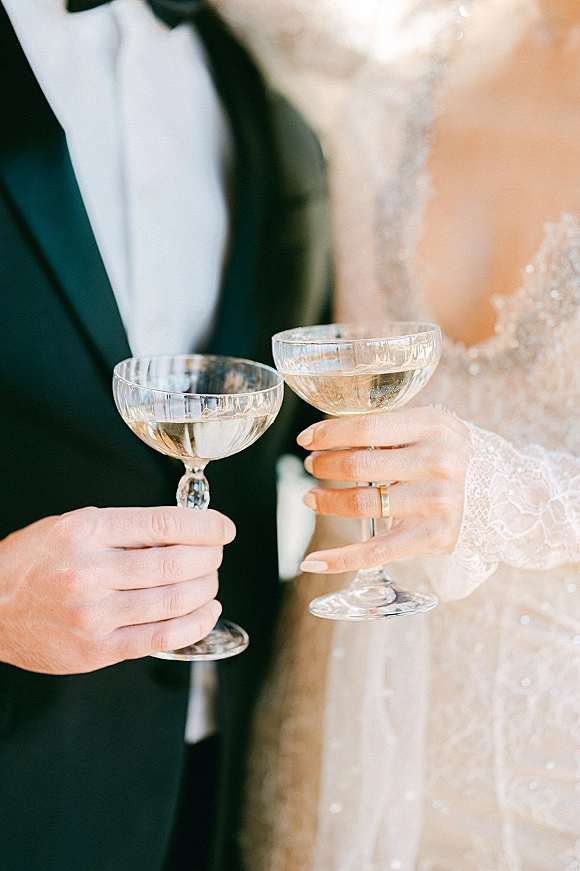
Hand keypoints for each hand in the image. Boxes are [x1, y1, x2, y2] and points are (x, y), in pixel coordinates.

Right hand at [0, 506, 235, 673]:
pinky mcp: (97, 650)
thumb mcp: (72, 527)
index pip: (164, 524)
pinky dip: (195, 623)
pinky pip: (162, 637)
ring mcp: (94, 615)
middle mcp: (90, 572)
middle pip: (176, 564)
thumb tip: (183, 531)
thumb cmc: (34, 564)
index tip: (224, 528)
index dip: (206, 527)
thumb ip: (124, 529)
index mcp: (86, 532)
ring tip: (210, 582)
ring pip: (175, 600)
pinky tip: (206, 611)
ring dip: (207, 589)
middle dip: (211, 558)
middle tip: (216, 555)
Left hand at [297, 406, 470, 572]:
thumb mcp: (435, 428)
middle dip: (323, 465)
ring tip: (312, 497)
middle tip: (311, 465)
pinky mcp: (433, 537)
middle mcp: (436, 462)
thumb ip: (394, 429)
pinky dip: (339, 559)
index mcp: (432, 427)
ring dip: (326, 501)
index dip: (328, 434)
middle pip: (358, 466)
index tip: (306, 438)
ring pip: (361, 504)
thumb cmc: (458, 456)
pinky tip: (312, 562)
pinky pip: (375, 551)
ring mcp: (436, 502)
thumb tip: (333, 434)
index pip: (366, 428)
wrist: (507, 494)